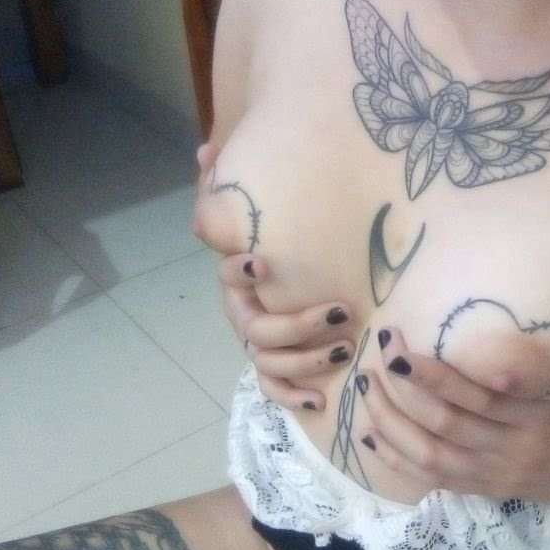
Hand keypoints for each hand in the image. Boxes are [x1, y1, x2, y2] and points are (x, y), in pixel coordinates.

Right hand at [195, 143, 356, 411]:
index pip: (228, 275)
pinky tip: (319, 398)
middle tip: (339, 310)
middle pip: (257, 330)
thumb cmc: (278, 234)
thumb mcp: (257, 206)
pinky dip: (293, 396)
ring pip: (270, 362)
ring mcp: (258, 344)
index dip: (238, 270)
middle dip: (297, 325)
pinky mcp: (276, 366)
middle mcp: (244, 314)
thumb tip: (206, 150)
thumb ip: (233, 182)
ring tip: (344, 347)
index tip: (261, 261)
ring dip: (306, 359)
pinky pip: (275, 388)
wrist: (289, 265)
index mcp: (238, 278)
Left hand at [356, 312, 549, 512]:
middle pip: (442, 427)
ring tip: (364, 389)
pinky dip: (399, 459)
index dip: (434, 377)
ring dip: (392, 425)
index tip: (402, 349)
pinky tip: (372, 433)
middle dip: (401, 393)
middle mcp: (514, 454)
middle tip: (374, 357)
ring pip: (429, 457)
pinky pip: (435, 479)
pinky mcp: (491, 489)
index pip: (477, 402)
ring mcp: (498, 477)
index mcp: (544, 426)